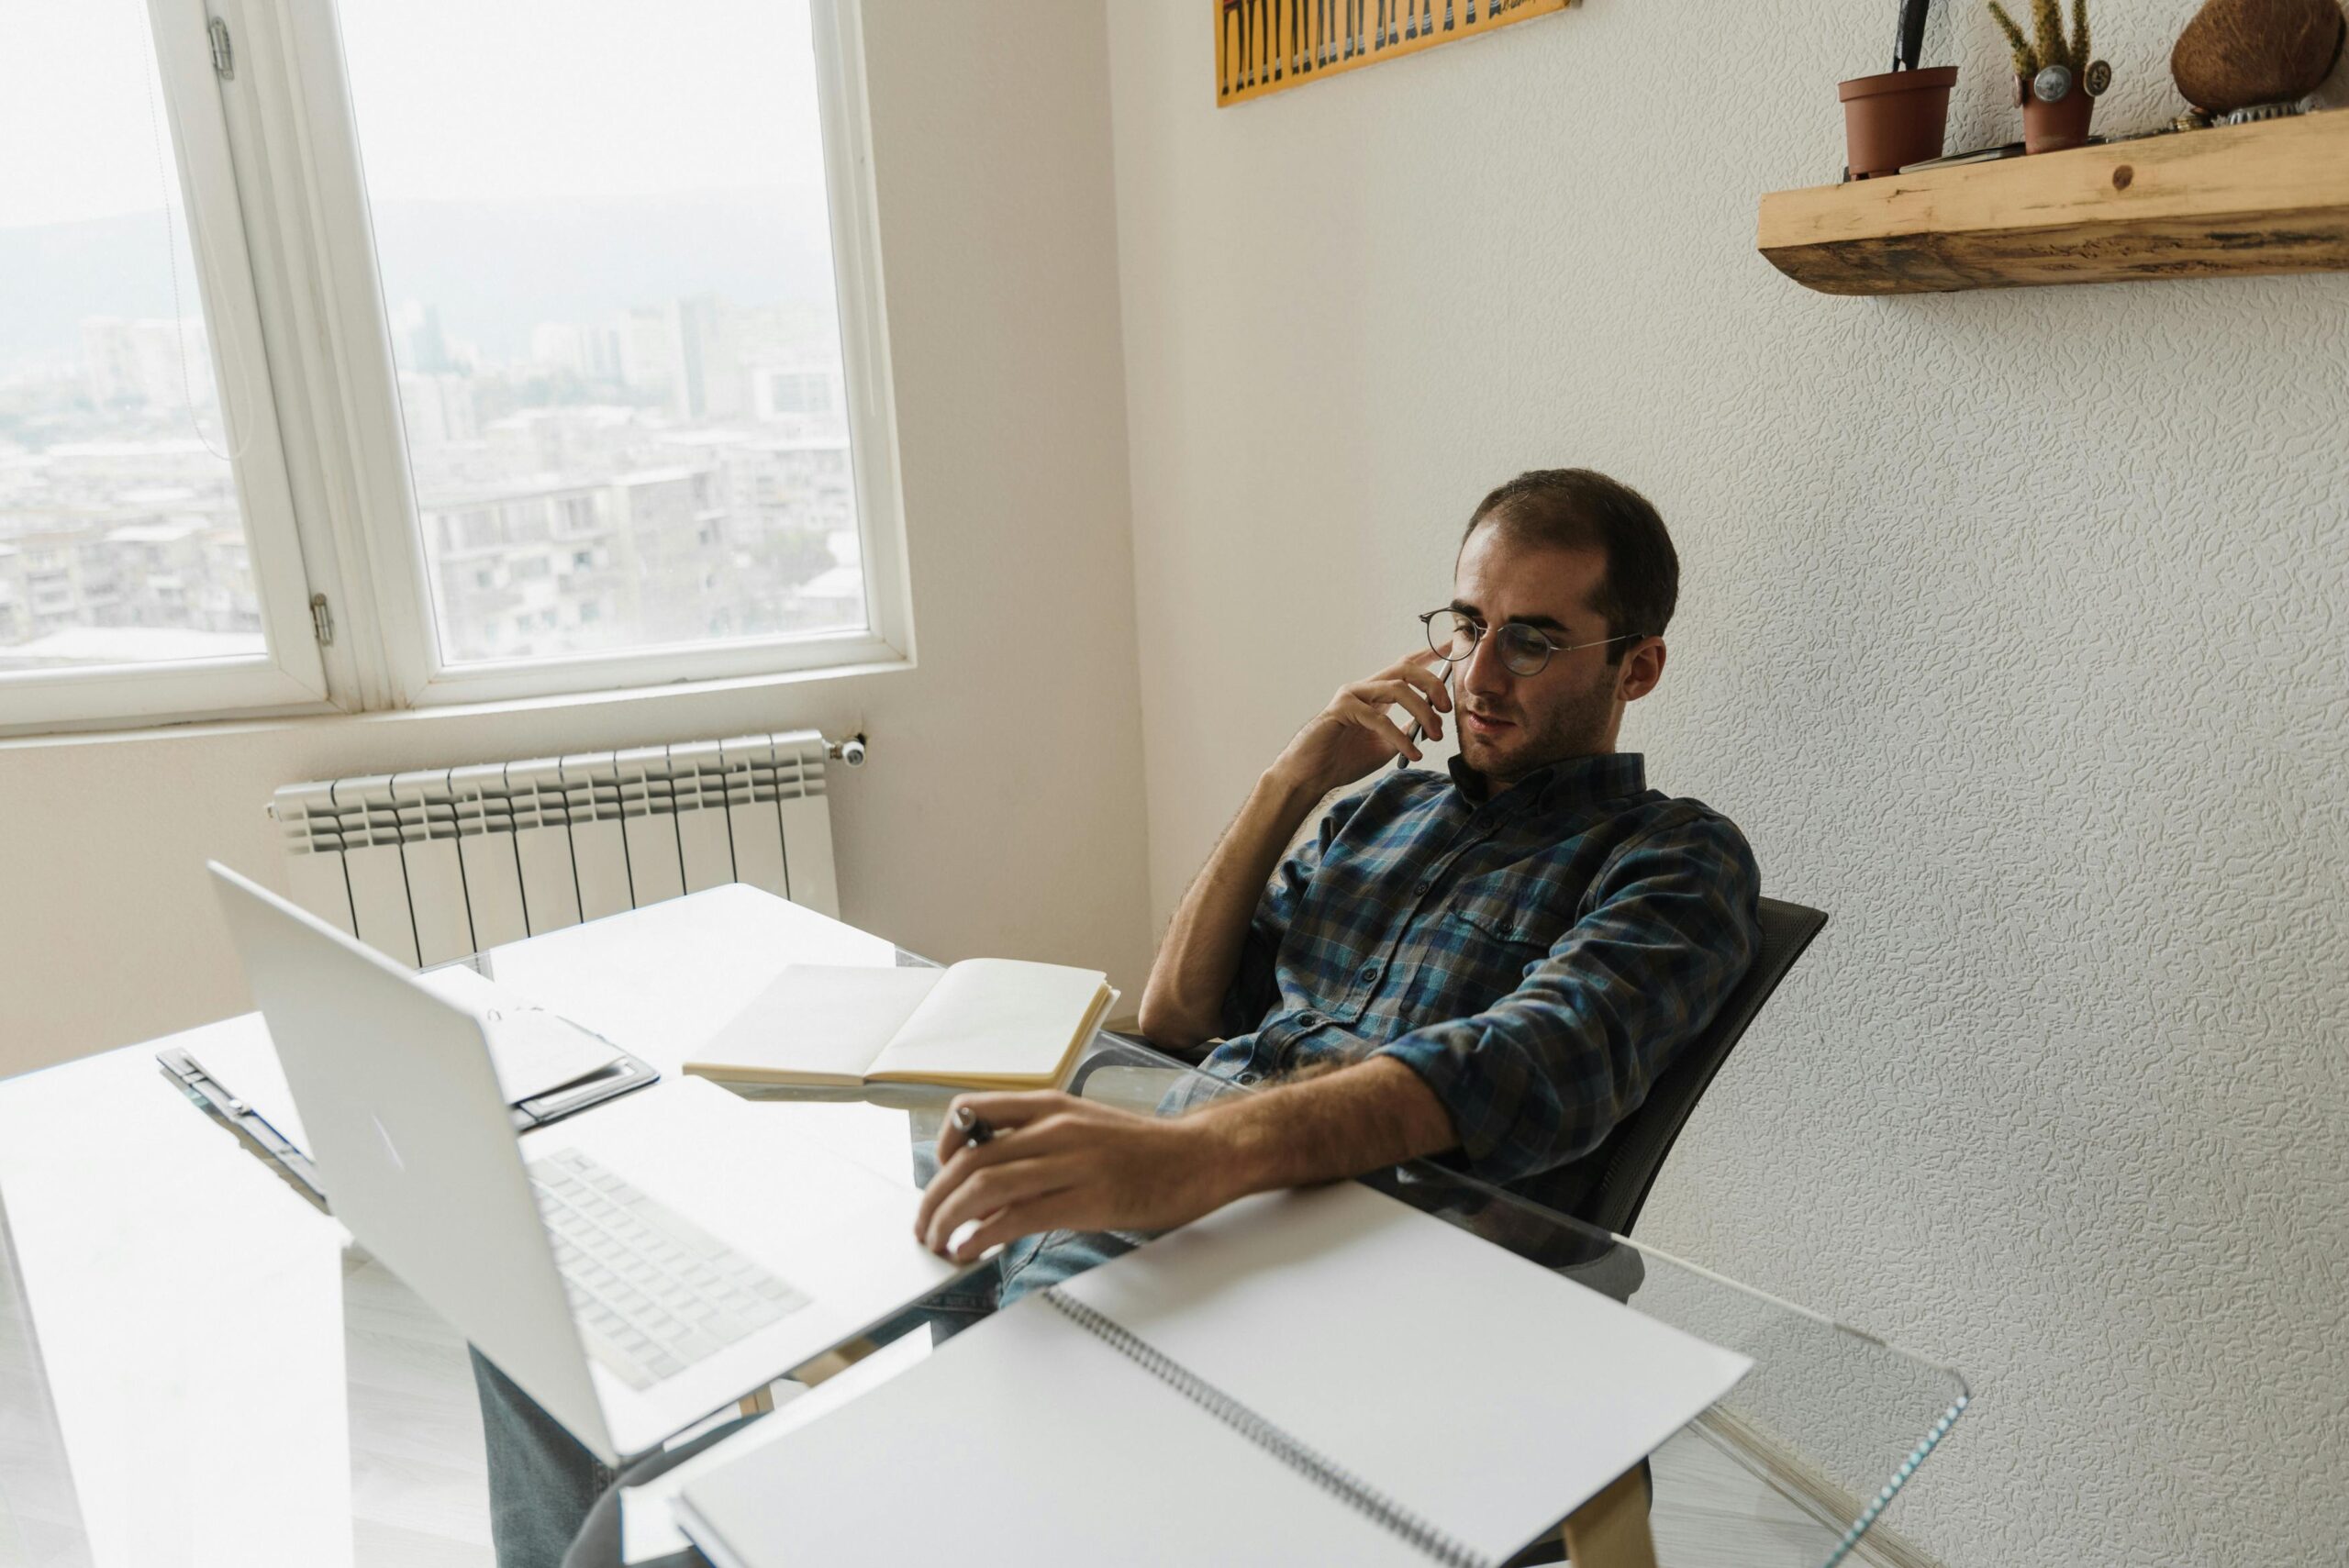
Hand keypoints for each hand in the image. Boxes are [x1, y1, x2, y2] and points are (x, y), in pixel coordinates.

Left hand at [914, 1092, 1236, 1262]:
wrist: (1198, 1157)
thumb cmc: (1142, 1149)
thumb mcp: (1082, 1125)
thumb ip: (1037, 1139)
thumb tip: (988, 1173)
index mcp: (1049, 1105)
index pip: (971, 1111)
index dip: (942, 1146)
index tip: (938, 1176)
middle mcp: (1054, 1127)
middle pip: (969, 1159)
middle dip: (935, 1197)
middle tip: (925, 1225)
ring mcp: (1070, 1163)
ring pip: (985, 1187)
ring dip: (949, 1220)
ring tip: (939, 1242)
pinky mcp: (1086, 1200)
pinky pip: (1017, 1217)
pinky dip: (982, 1237)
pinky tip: (971, 1251)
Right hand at [1269, 649, 1451, 797]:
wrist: (1312, 775)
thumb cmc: (1344, 760)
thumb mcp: (1385, 745)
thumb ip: (1406, 731)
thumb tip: (1432, 725)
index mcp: (1375, 693)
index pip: (1406, 666)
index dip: (1431, 654)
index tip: (1454, 646)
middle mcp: (1364, 688)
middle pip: (1406, 669)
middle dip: (1433, 684)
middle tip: (1447, 709)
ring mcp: (1351, 696)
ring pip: (1397, 689)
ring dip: (1423, 711)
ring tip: (1434, 735)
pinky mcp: (1341, 710)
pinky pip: (1379, 719)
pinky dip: (1400, 737)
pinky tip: (1412, 752)